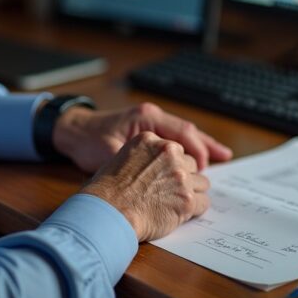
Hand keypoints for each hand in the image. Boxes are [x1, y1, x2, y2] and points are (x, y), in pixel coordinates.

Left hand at [52, 101, 231, 172]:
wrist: (73, 131)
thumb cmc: (88, 142)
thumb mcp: (109, 154)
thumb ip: (134, 164)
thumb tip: (159, 181)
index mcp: (146, 118)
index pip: (182, 131)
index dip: (197, 151)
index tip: (203, 169)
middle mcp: (151, 117)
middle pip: (187, 130)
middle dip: (206, 146)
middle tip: (224, 158)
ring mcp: (149, 122)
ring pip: (182, 132)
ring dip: (200, 145)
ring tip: (222, 155)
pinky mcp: (146, 130)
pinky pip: (173, 136)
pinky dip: (187, 145)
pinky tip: (196, 156)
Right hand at [81, 131, 210, 240]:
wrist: (108, 212)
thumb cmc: (107, 191)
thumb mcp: (120, 158)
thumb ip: (144, 157)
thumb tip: (155, 169)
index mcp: (151, 140)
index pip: (175, 150)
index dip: (172, 166)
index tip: (168, 176)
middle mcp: (168, 153)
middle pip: (191, 164)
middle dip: (184, 177)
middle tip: (170, 192)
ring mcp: (180, 175)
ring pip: (201, 182)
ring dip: (191, 192)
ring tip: (176, 204)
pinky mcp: (187, 199)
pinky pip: (204, 202)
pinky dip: (195, 210)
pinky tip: (181, 214)